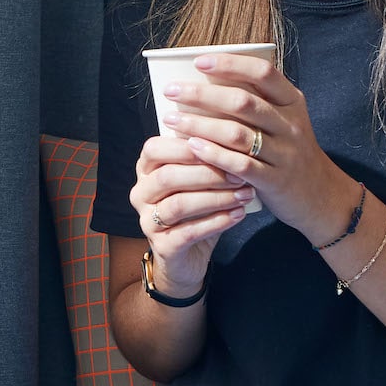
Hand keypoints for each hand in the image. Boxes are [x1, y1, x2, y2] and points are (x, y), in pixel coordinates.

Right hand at [129, 135, 252, 292]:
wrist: (189, 255)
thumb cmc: (197, 208)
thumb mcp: (198, 179)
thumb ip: (206, 157)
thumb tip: (233, 131)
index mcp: (145, 170)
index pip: (155, 148)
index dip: (186, 146)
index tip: (221, 146)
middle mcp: (141, 194)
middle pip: (168, 176)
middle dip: (207, 173)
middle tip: (240, 174)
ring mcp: (147, 221)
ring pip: (179, 204)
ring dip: (216, 198)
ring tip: (245, 195)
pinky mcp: (162, 247)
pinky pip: (189, 231)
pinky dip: (217, 221)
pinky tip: (238, 214)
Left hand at [157, 53, 358, 245]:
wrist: (320, 195)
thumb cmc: (290, 152)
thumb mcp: (284, 121)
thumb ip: (257, 102)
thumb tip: (205, 82)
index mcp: (292, 101)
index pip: (263, 73)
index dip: (231, 64)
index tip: (199, 61)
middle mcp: (291, 124)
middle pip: (243, 102)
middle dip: (202, 94)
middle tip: (172, 90)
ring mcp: (285, 153)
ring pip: (237, 134)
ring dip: (200, 124)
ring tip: (171, 119)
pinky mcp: (275, 180)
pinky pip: (241, 164)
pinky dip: (213, 155)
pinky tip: (192, 147)